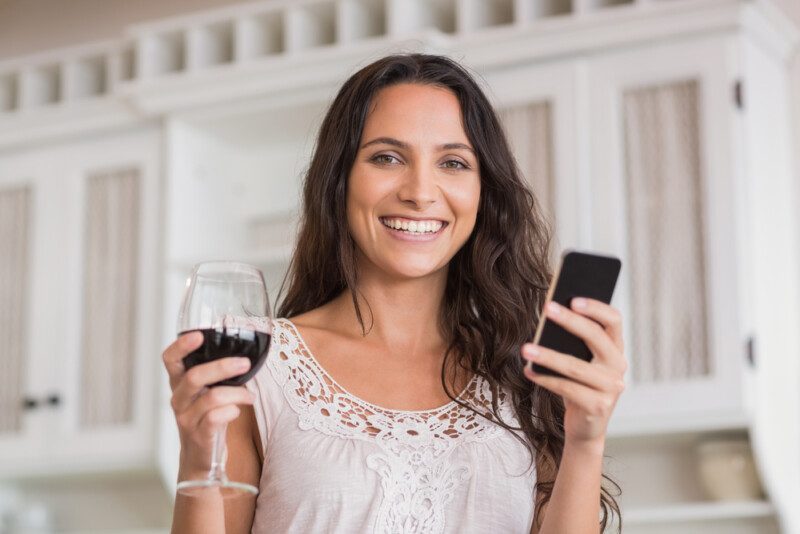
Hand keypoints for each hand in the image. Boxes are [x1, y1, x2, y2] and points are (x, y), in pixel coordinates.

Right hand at [162, 332, 255, 473]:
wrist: (202, 459)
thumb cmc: (208, 418)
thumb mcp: (206, 393)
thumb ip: (216, 375)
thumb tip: (244, 355)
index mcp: (179, 384)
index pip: (170, 360)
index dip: (181, 346)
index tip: (198, 335)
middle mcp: (179, 399)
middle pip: (194, 376)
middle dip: (222, 367)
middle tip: (244, 363)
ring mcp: (186, 418)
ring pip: (211, 397)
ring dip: (237, 393)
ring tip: (250, 396)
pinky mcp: (199, 435)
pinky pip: (216, 418)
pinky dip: (232, 410)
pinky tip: (238, 411)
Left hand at [521, 298, 626, 446]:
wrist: (585, 428)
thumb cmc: (578, 386)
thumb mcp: (580, 361)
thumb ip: (573, 342)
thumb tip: (549, 314)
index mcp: (616, 349)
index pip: (614, 320)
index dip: (596, 308)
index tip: (573, 298)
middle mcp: (619, 366)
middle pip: (595, 337)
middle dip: (569, 321)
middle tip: (546, 308)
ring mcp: (612, 388)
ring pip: (576, 366)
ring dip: (548, 355)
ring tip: (525, 348)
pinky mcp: (598, 407)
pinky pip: (567, 388)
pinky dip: (545, 379)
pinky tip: (529, 371)